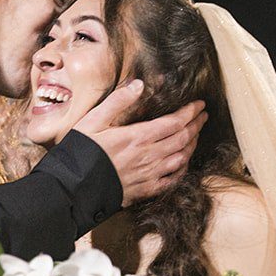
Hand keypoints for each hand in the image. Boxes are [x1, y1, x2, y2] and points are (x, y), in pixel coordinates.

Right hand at [71, 82, 205, 206]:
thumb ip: (117, 102)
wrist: (73, 188)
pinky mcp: (145, 190)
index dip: (190, 112)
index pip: (174, 122)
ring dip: (192, 145)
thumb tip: (138, 85)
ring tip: (195, 135)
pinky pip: (172, 180)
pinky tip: (183, 163)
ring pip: (181, 159)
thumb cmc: (80, 152)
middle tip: (203, 117)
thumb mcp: (93, 120)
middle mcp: (148, 156)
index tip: (200, 105)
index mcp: (137, 136)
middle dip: (196, 126)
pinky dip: (182, 169)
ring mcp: (149, 175)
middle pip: (183, 139)